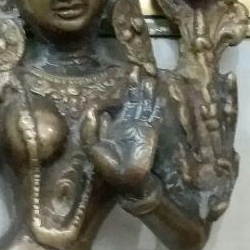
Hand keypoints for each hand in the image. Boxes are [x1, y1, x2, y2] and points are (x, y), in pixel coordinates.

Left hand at [85, 67, 161, 192]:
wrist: (126, 180)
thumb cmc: (108, 166)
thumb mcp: (92, 147)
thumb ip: (90, 128)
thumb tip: (92, 109)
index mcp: (115, 125)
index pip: (116, 105)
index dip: (115, 96)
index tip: (113, 91)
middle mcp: (129, 123)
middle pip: (133, 99)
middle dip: (134, 86)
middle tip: (136, 69)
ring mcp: (141, 127)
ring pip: (145, 104)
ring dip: (146, 91)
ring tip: (147, 77)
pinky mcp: (151, 132)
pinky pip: (155, 115)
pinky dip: (157, 105)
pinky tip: (159, 94)